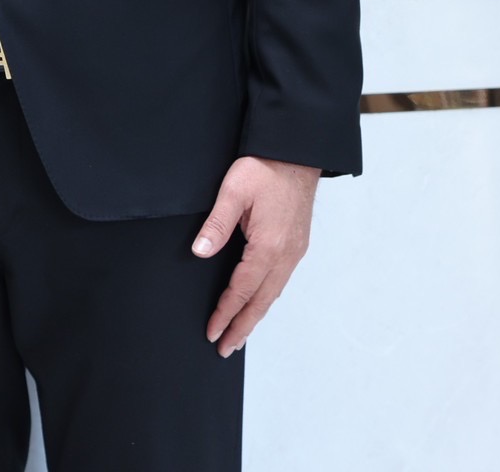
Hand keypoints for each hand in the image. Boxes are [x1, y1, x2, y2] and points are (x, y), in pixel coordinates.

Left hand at [191, 156, 319, 356]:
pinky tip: (258, 302)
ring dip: (255, 315)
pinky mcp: (297, 244)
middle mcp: (286, 255)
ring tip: (240, 333)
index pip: (242, 289)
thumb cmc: (265, 168)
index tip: (212, 332)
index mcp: (269, 246)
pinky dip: (266, 297)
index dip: (226, 312)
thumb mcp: (233, 191)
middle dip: (242, 326)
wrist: (297, 151)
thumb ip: (216, 224)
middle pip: (261, 301)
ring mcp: (295, 251)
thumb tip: (201, 251)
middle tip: (226, 348)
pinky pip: (280, 280)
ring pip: (273, 293)